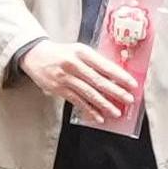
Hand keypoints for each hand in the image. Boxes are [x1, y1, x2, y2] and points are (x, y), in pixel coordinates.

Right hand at [22, 38, 139, 122]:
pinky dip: (89, 110)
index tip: (132, 84)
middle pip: (99, 81)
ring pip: (89, 93)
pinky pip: (77, 101)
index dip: (120, 76)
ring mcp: (65, 77)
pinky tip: (98, 117)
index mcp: (83, 52)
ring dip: (104, 104)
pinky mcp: (58, 88)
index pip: (105, 66)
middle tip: (129, 99)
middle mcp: (74, 64)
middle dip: (116, 92)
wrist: (35, 54)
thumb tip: (115, 77)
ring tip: (116, 112)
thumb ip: (94, 62)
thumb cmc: (62, 53)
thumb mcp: (79, 51)